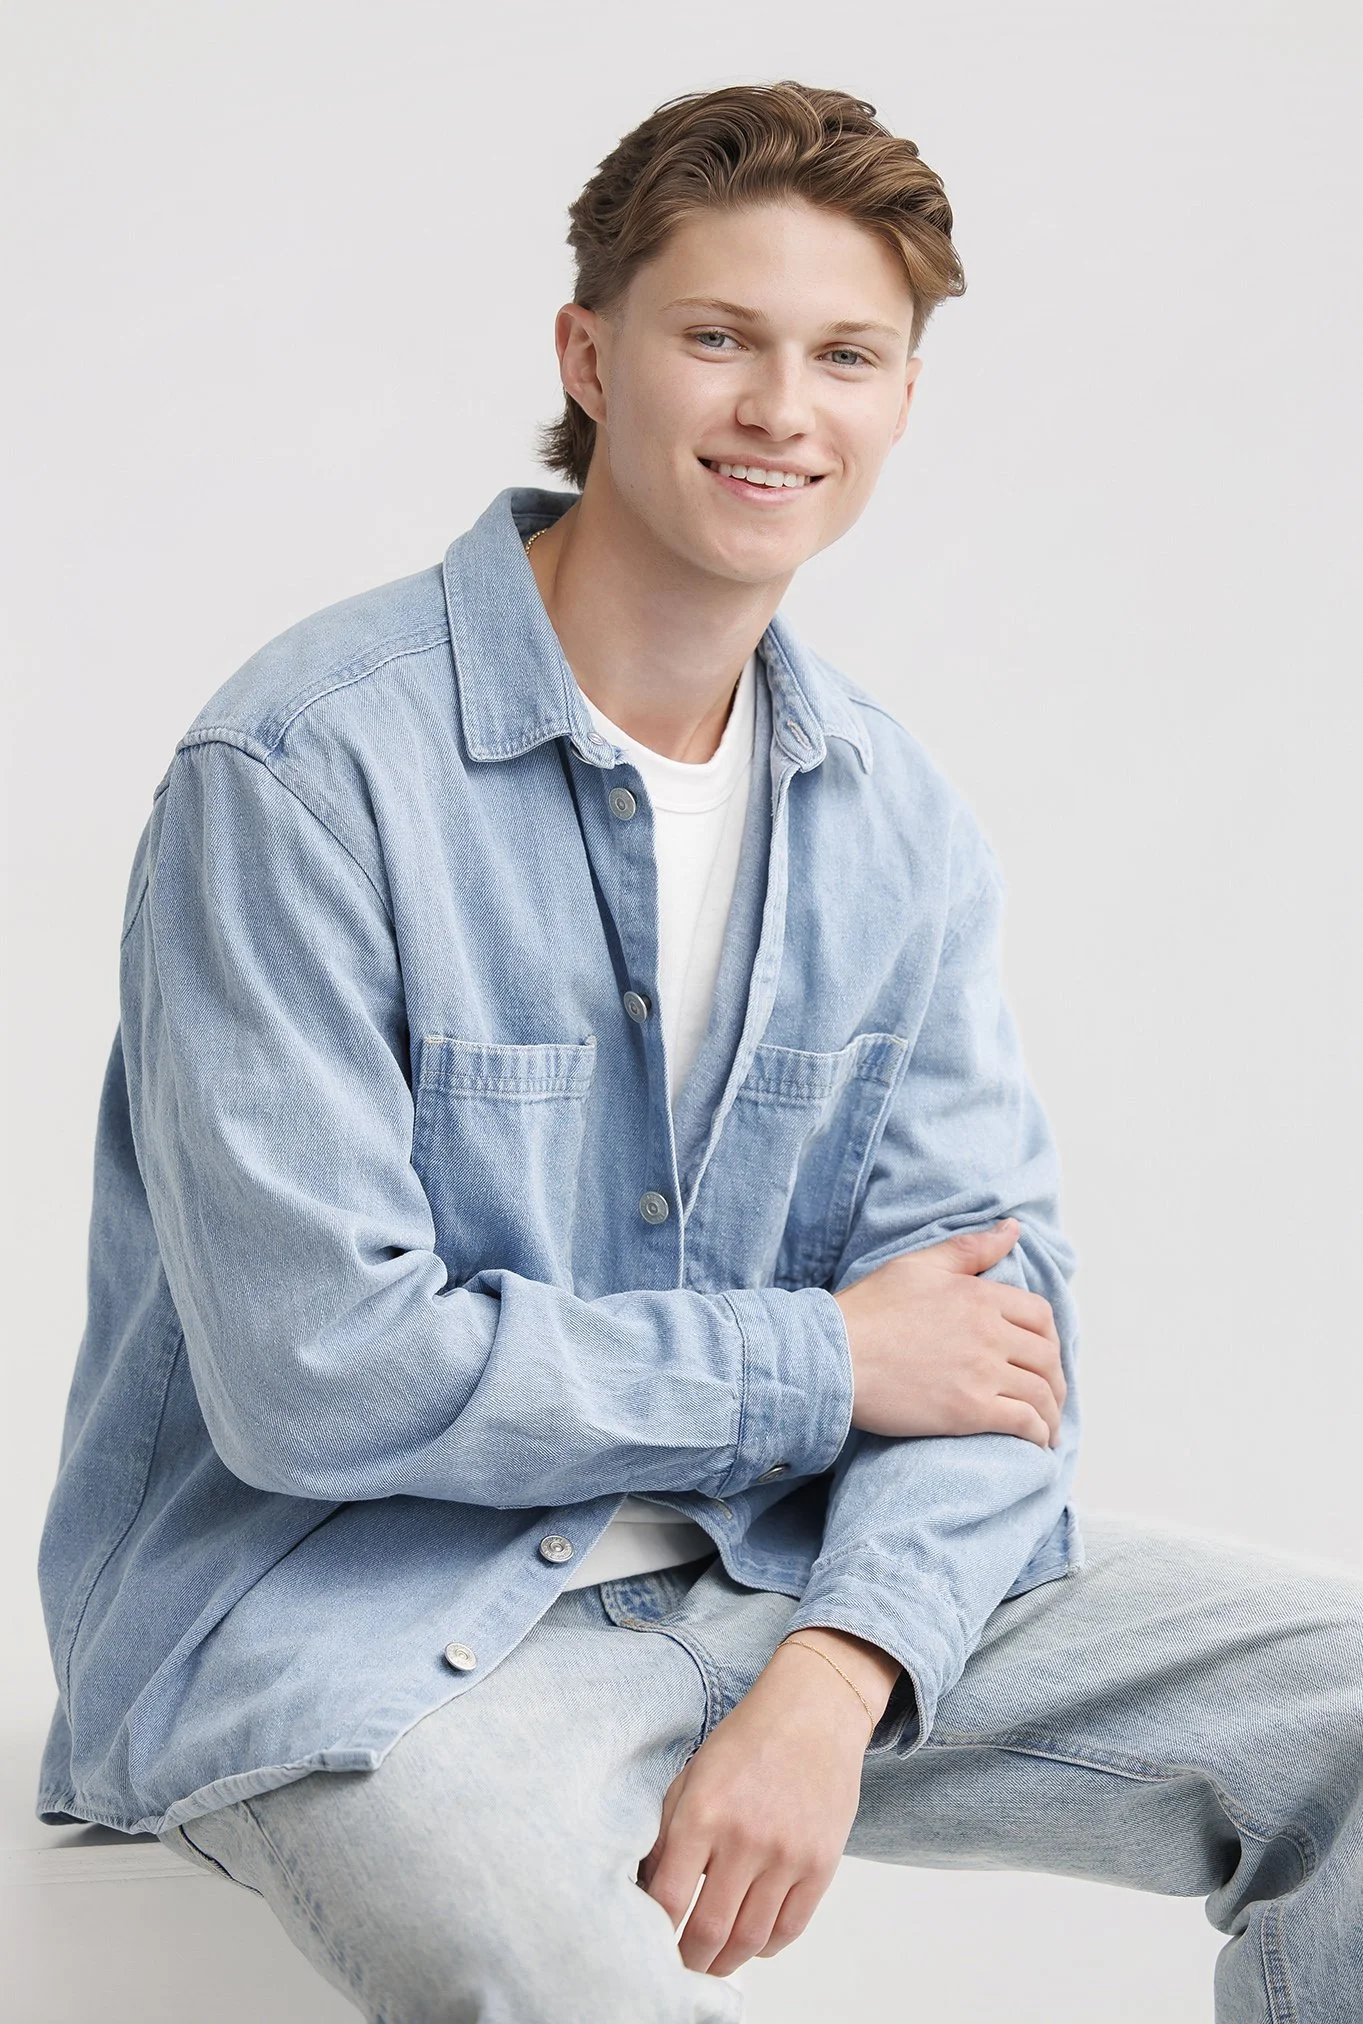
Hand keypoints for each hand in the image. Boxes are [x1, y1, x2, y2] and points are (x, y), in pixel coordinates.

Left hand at [637, 1632, 882, 1976]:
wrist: (813, 1712)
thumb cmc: (746, 1741)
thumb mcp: (691, 1774)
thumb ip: (667, 1831)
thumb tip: (647, 1890)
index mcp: (702, 1812)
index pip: (667, 1898)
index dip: (654, 1934)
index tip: (646, 1946)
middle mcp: (744, 1838)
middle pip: (709, 1930)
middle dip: (689, 1959)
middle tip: (679, 1967)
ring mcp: (786, 1854)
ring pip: (750, 1939)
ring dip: (726, 1962)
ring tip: (712, 1962)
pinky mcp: (821, 1864)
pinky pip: (790, 1927)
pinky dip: (766, 1946)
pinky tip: (751, 1941)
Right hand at [834, 1218, 1065, 1447]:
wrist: (833, 1357)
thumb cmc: (868, 1310)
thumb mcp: (919, 1266)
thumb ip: (970, 1249)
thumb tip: (1013, 1228)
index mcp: (979, 1296)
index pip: (1040, 1315)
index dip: (1049, 1337)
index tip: (1043, 1354)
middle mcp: (989, 1333)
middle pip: (1047, 1357)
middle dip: (1056, 1379)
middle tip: (1050, 1394)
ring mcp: (981, 1373)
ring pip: (1041, 1393)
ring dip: (1053, 1412)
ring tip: (1049, 1427)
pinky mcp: (969, 1411)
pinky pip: (1024, 1423)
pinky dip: (1039, 1434)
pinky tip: (1038, 1443)